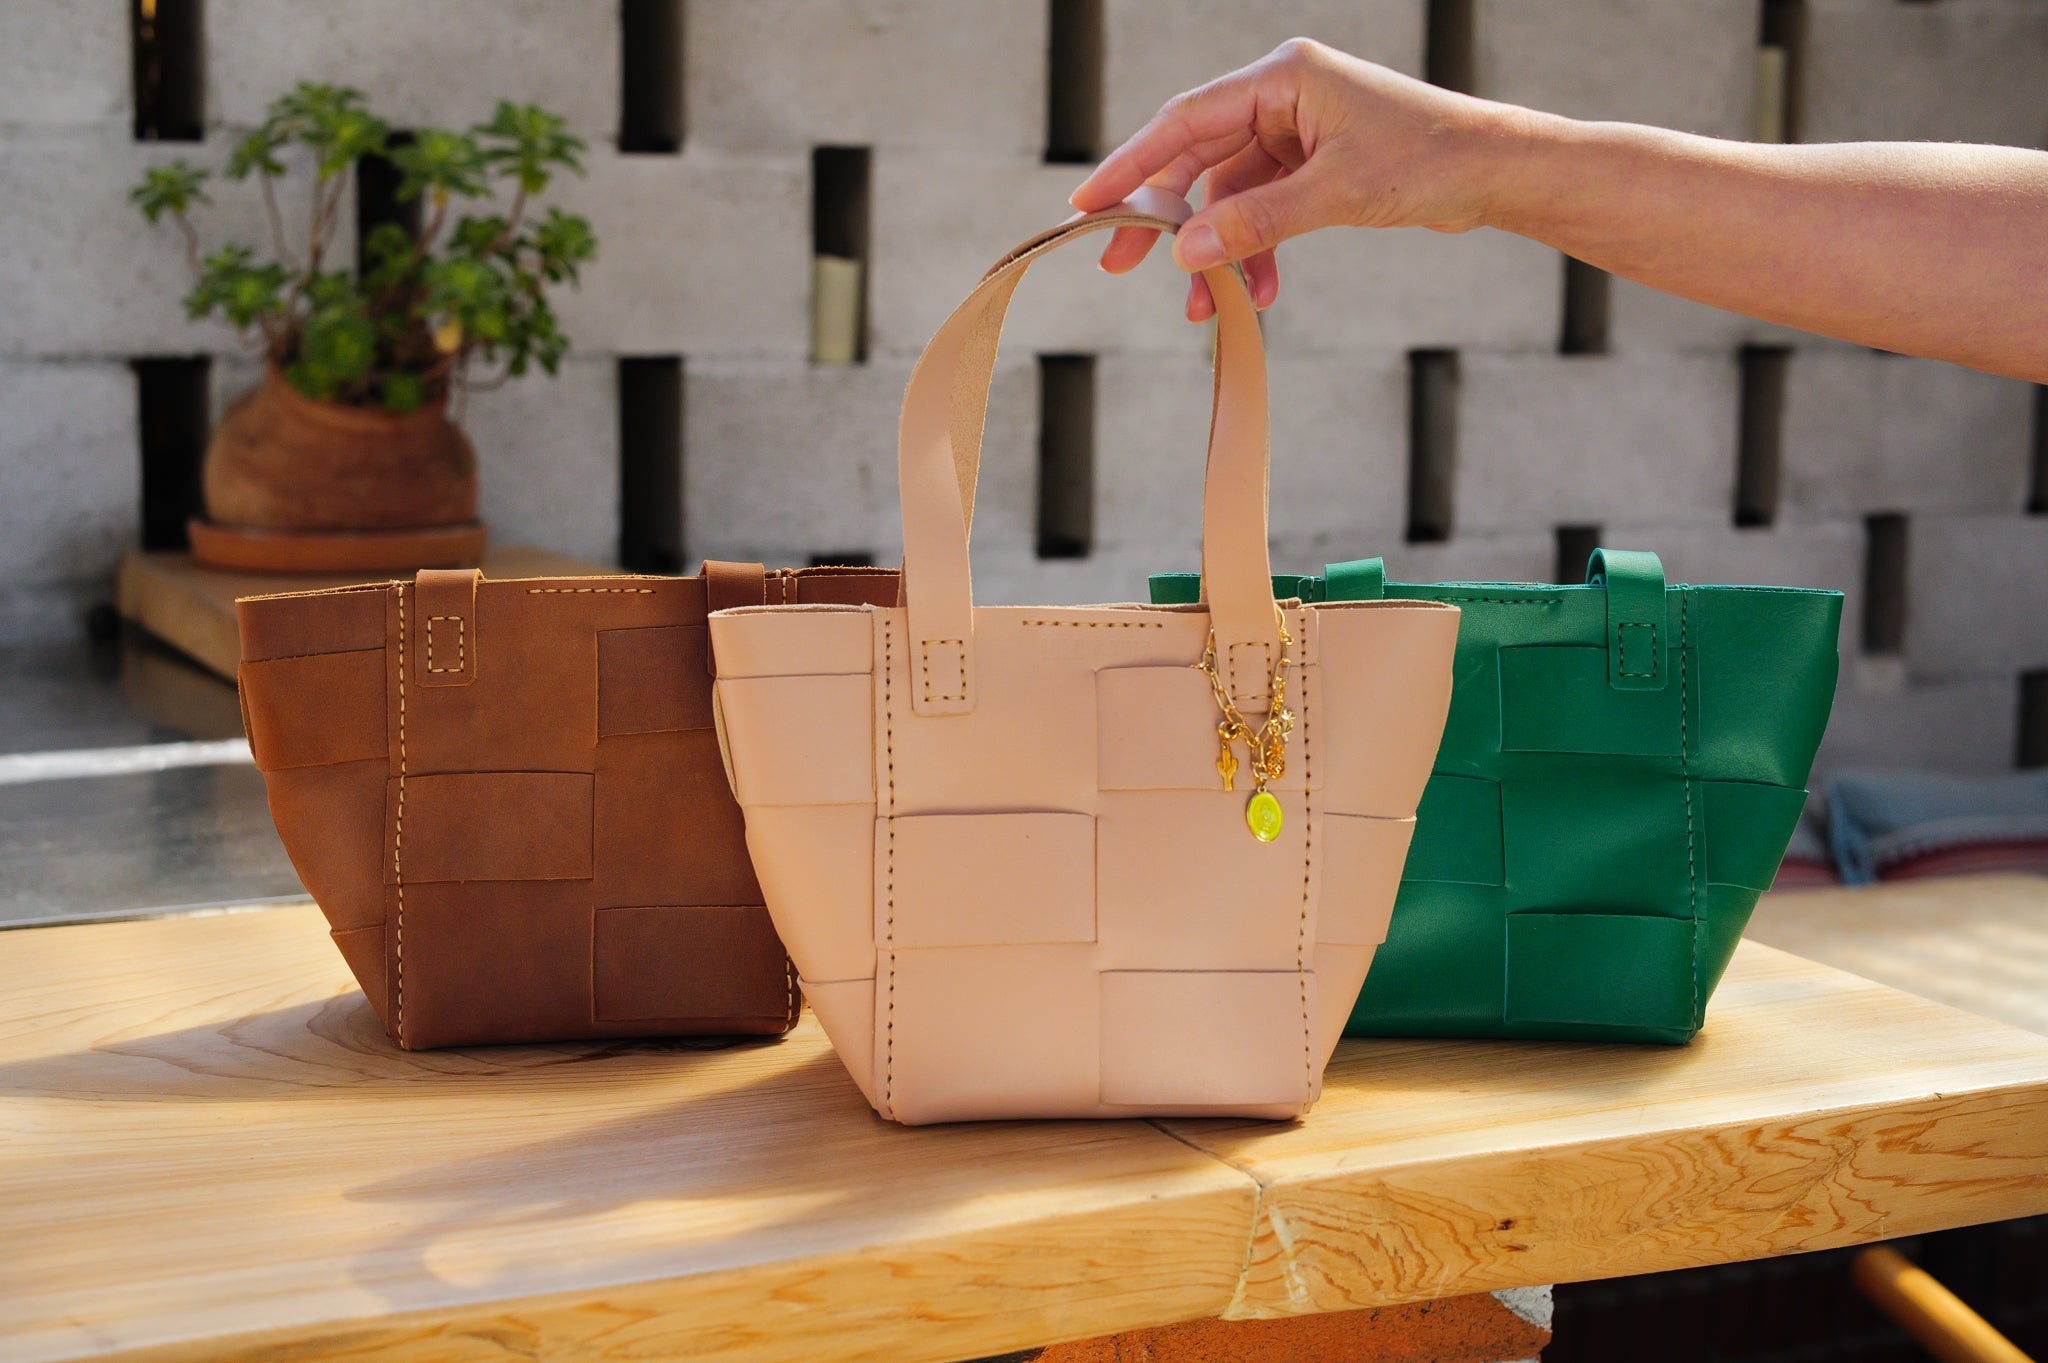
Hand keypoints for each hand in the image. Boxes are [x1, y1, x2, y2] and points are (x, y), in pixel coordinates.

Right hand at [1070, 39, 1530, 319]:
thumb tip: (1188, 253)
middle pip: (1197, 158)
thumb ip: (1257, 222)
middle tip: (1121, 264)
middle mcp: (1282, 96)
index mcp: (1284, 77)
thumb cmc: (1429, 159)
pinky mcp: (1312, 164)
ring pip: (1228, 194)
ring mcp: (1296, 131)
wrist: (1493, 171)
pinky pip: (1262, 210)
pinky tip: (1260, 291)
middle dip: (1164, 218)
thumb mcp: (1336, 194)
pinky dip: (1256, 250)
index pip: (1186, 120)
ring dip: (1216, 251)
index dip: (1132, 163)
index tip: (1091, 203)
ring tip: (1205, 305)